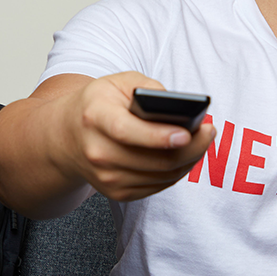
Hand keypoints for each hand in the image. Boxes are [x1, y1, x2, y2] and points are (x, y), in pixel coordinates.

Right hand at [61, 72, 215, 202]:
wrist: (67, 136)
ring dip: (188, 160)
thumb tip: (181, 108)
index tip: (186, 133)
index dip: (158, 136)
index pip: (126, 132)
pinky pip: (157, 186)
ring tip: (203, 141)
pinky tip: (187, 156)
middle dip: (190, 148)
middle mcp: (97, 152)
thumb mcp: (118, 83)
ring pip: (161, 175)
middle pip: (153, 160)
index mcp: (94, 118)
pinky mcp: (116, 192)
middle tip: (209, 132)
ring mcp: (106, 177)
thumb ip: (149, 88)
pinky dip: (177, 172)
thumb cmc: (99, 104)